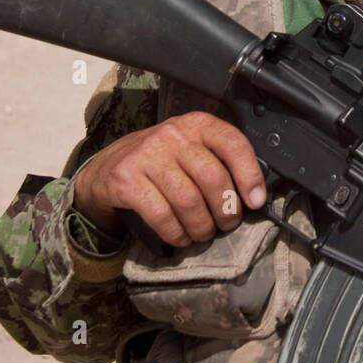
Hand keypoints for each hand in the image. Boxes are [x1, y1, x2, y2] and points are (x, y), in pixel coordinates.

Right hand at [72, 112, 266, 246]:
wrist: (105, 170)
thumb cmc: (160, 163)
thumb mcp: (191, 151)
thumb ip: (220, 162)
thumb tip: (254, 195)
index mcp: (197, 124)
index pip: (233, 144)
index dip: (250, 175)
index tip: (256, 201)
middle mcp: (173, 134)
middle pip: (212, 178)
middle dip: (226, 209)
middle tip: (227, 224)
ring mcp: (147, 155)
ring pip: (188, 200)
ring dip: (202, 226)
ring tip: (203, 233)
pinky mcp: (126, 179)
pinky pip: (161, 214)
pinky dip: (176, 233)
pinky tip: (180, 238)